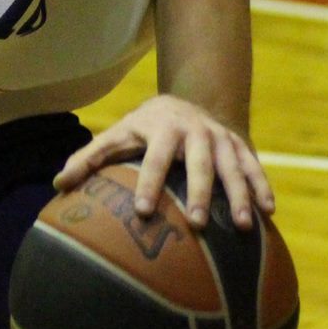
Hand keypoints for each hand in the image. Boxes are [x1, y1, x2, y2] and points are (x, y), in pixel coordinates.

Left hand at [55, 94, 273, 231]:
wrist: (187, 102)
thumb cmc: (145, 129)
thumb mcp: (118, 135)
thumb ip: (88, 158)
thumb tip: (58, 185)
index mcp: (162, 128)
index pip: (153, 158)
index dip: (147, 183)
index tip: (141, 211)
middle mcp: (195, 131)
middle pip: (198, 163)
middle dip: (199, 192)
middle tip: (196, 224)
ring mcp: (221, 138)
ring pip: (233, 166)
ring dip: (240, 195)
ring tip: (244, 226)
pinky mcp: (241, 145)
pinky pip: (255, 167)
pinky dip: (262, 187)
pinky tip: (269, 213)